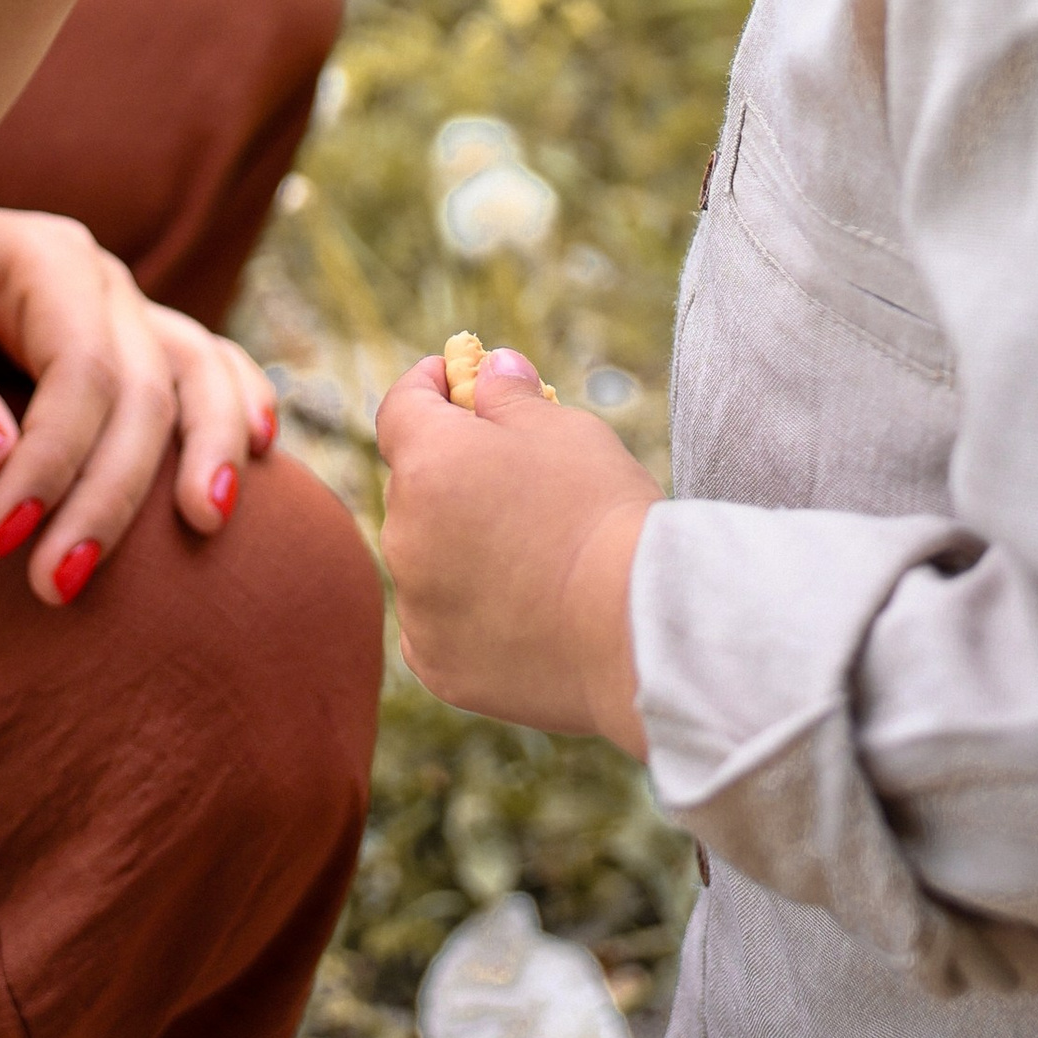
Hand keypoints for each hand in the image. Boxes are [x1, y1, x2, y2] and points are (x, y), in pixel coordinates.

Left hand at [0, 204, 276, 608]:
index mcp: (40, 257)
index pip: (78, 371)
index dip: (53, 462)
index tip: (0, 543)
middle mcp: (98, 278)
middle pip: (142, 391)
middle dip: (108, 495)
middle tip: (52, 586)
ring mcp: (122, 309)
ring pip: (197, 374)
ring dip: (206, 452)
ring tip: (204, 528)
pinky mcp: (127, 345)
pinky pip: (205, 367)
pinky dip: (236, 404)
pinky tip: (262, 452)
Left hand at [377, 348, 657, 748]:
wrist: (636, 629)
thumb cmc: (601, 514)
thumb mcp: (564, 428)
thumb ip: (511, 395)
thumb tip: (490, 370)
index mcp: (427, 463)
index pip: (401, 408)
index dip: (428, 386)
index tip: (457, 380)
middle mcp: (404, 535)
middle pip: (415, 487)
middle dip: (452, 472)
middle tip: (513, 475)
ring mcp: (417, 608)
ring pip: (426, 558)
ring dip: (457, 545)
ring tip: (530, 551)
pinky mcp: (437, 666)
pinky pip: (438, 623)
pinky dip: (466, 611)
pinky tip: (522, 608)